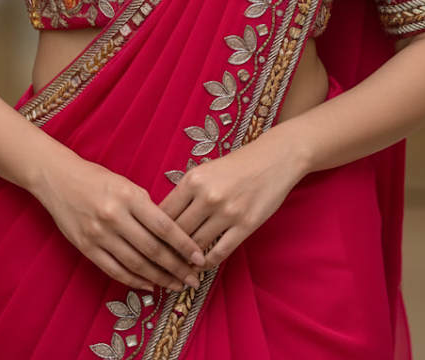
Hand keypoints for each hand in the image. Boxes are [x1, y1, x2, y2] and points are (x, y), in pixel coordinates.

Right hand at [33, 154, 205, 293]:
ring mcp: (99, 234)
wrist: (58, 179)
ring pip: (136, 264)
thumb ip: (146, 206)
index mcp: (129, 196)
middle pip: (152, 249)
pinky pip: (115, 271)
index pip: (164, 225)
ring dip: (159, 278)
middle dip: (177, 267)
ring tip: (176, 285)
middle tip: (193, 279)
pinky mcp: (86, 248)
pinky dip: (135, 281)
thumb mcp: (126, 183)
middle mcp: (114, 216)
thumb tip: (170, 232)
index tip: (199, 258)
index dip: (184, 245)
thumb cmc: (97, 178)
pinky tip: (150, 285)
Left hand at [158, 131, 305, 270]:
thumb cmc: (235, 166)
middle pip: (177, 232)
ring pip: (196, 245)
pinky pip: (219, 253)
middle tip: (161, 261)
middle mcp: (208, 195)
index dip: (154, 232)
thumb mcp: (205, 171)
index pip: (164, 213)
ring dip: (185, 259)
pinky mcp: (246, 225)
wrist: (273, 158)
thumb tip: (163, 221)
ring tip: (178, 266)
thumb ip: (185, 193)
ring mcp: (228, 212)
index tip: (150, 243)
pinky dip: (207, 263)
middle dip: (167, 249)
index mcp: (193, 179)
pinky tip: (201, 265)